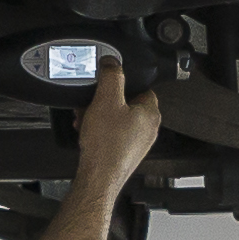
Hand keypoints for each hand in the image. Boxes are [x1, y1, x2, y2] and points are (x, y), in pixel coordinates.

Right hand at [74, 58, 161, 199]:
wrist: (98, 177)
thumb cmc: (106, 145)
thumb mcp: (106, 99)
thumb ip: (111, 75)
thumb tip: (111, 62)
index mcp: (151, 112)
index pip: (142, 86)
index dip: (122, 84)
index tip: (108, 85)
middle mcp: (148, 129)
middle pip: (127, 103)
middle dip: (106, 102)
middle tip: (93, 104)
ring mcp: (137, 143)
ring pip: (118, 120)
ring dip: (100, 116)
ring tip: (87, 119)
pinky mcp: (125, 153)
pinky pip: (113, 135)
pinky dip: (101, 131)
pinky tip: (89, 134)